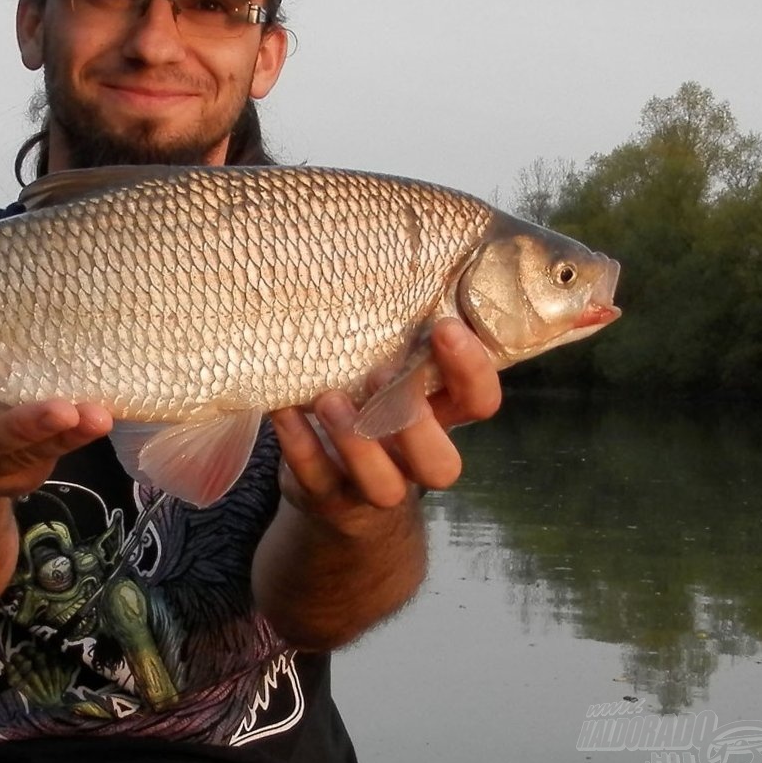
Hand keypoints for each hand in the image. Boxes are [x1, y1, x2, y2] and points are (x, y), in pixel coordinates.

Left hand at [271, 319, 500, 518]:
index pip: (478, 403)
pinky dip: (298, 444)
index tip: (444, 327)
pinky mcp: (327, 499)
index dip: (472, 372)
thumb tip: (381, 263)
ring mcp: (372, 489)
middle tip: (382, 373)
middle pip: (441, 465)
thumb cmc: (368, 411)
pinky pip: (316, 479)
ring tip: (328, 398)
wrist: (339, 495)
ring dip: (356, 440)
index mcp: (439, 421)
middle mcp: (413, 463)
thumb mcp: (389, 379)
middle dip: (416, 424)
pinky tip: (283, 411)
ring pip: (383, 485)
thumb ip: (396, 344)